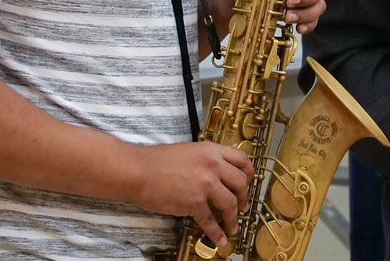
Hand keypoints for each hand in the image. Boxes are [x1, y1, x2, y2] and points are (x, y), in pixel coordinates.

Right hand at [130, 141, 253, 248]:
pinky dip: (216, 233)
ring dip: (233, 218)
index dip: (249, 173)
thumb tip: (217, 172)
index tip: (249, 182)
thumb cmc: (158, 160)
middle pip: (241, 182)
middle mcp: (213, 165)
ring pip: (230, 203)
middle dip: (245, 197)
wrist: (139, 171)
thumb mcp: (190, 150)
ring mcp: (205, 184)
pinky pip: (210, 221)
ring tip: (233, 226)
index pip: (242, 159)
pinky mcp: (194, 202)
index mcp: (212, 150)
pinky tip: (219, 239)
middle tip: (243, 206)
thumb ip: (207, 159)